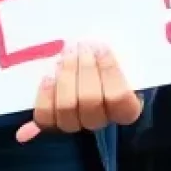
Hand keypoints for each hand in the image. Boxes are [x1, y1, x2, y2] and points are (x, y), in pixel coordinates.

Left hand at [17, 43, 142, 143]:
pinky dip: (45, 96)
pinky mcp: (51, 122)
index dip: (109, 71)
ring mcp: (74, 123)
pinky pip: (45, 116)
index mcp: (124, 109)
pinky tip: (47, 78)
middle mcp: (99, 120)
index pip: (119, 99)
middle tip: (81, 47)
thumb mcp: (114, 61)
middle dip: (84, 69)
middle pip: (90, 101)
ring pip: (67, 108)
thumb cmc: (102, 65)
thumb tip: (100, 46)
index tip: (102, 48)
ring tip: (65, 54)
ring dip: (65, 77)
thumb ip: (111, 58)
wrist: (80, 77)